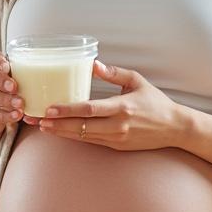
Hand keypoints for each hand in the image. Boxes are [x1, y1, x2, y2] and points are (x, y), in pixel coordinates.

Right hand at [0, 51, 23, 135]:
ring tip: (20, 105)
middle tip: (15, 88)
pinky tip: (15, 115)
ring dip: (3, 99)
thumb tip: (36, 77)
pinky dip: (2, 115)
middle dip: (0, 80)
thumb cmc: (7, 90)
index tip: (8, 68)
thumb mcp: (14, 80)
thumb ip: (21, 76)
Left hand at [38, 61, 184, 149]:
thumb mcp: (137, 81)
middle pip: (82, 126)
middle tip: (37, 120)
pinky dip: (75, 137)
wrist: (174, 128)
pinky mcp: (117, 146)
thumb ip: (114, 73)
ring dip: (62, 133)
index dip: (67, 110)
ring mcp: (117, 138)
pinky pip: (92, 141)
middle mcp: (118, 125)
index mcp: (122, 107)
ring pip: (84, 136)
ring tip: (43, 127)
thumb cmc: (156, 102)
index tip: (50, 108)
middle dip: (57, 124)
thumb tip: (93, 64)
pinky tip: (61, 132)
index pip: (89, 109)